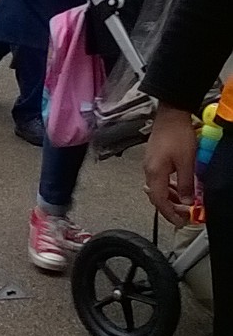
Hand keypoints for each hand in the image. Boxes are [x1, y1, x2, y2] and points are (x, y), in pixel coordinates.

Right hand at [143, 103, 197, 225]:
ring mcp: (149, 164)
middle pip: (156, 197)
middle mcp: (148, 170)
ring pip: (157, 189)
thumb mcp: (186, 162)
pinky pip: (159, 179)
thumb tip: (187, 202)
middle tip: (184, 215)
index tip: (180, 222)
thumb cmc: (177, 134)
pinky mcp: (153, 159)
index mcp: (154, 173)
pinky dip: (168, 188)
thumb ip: (186, 184)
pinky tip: (177, 188)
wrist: (170, 113)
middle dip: (170, 208)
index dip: (170, 214)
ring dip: (170, 198)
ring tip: (183, 203)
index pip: (159, 201)